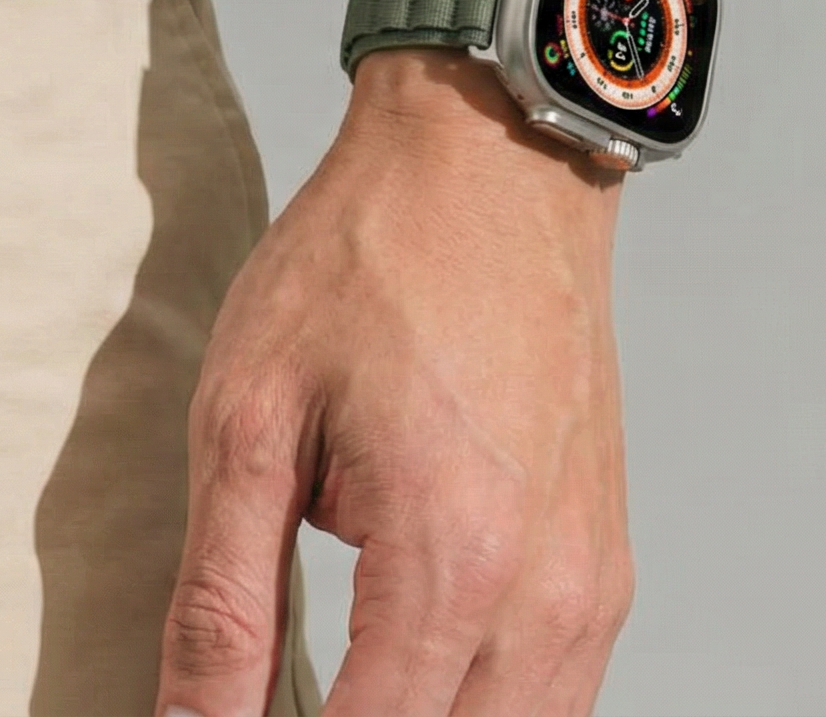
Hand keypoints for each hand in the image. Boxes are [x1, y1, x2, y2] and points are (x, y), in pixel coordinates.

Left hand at [155, 49, 633, 716]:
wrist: (494, 163)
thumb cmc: (368, 264)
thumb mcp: (247, 423)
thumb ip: (219, 605)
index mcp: (448, 562)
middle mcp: (544, 596)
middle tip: (265, 706)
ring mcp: (591, 589)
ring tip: (333, 697)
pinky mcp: (605, 570)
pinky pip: (553, 702)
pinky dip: (480, 714)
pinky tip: (407, 686)